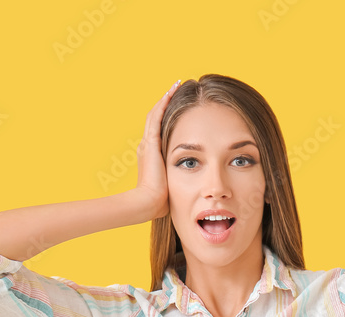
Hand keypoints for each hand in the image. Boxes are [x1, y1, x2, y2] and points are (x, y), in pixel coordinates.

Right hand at [135, 80, 178, 219]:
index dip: (169, 116)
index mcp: (151, 155)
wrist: (147, 203)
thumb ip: (180, 180)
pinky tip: (173, 91)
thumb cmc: (160, 200)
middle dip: (167, 102)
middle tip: (179, 88)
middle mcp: (147, 145)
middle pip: (157, 117)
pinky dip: (164, 103)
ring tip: (177, 85)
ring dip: (166, 98)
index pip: (160, 129)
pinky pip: (157, 116)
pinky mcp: (150, 142)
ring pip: (156, 113)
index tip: (182, 106)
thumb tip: (197, 184)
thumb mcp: (173, 185)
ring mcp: (147, 143)